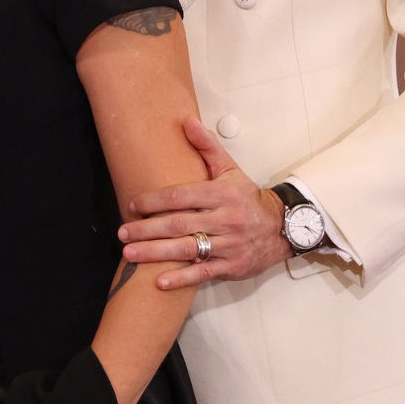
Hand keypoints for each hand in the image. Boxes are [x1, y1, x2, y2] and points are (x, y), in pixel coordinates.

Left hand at [117, 117, 290, 290]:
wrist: (281, 227)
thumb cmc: (248, 198)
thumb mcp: (230, 169)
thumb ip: (207, 146)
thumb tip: (187, 122)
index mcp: (222, 193)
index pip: (182, 195)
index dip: (154, 200)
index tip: (133, 205)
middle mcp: (225, 219)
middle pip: (179, 224)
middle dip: (147, 229)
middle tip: (122, 232)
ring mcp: (229, 244)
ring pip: (187, 249)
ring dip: (155, 253)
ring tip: (130, 254)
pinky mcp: (232, 266)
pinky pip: (202, 272)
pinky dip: (180, 279)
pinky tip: (159, 281)